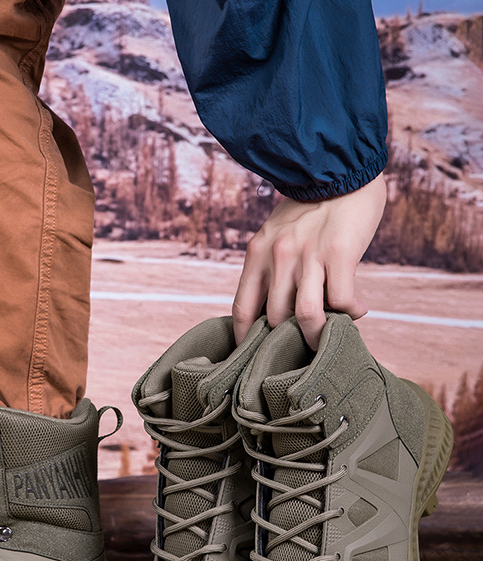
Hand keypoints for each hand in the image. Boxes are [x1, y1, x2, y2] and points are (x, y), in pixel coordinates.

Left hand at [233, 173, 386, 349]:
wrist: (341, 168)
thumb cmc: (310, 207)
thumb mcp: (275, 233)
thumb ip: (270, 266)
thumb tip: (273, 310)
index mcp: (257, 253)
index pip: (242, 308)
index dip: (246, 337)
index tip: (252, 354)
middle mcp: (279, 255)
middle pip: (275, 318)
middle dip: (288, 339)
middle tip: (303, 346)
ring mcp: (309, 254)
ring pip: (305, 316)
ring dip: (318, 335)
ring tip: (327, 337)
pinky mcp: (340, 252)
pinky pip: (341, 299)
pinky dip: (350, 312)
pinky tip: (356, 310)